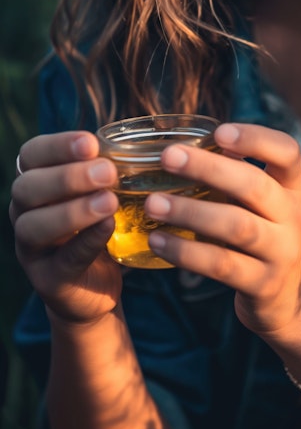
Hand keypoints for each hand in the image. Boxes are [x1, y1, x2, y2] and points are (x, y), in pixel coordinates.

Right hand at [10, 132, 121, 324]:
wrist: (94, 288)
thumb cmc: (99, 226)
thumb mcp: (100, 193)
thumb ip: (109, 169)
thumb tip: (148, 140)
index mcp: (35, 183)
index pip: (31, 155)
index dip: (57, 146)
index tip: (91, 142)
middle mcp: (23, 212)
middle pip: (27, 188)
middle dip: (67, 177)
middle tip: (107, 172)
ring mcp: (31, 248)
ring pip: (34, 226)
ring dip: (73, 211)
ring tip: (109, 201)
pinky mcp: (47, 279)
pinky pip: (62, 259)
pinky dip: (87, 241)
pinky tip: (109, 227)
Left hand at [146, 123, 300, 335]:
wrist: (286, 299)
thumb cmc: (260, 235)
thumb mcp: (261, 203)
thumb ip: (234, 175)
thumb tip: (179, 145)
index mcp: (291, 186)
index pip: (287, 151)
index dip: (256, 138)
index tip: (219, 131)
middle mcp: (293, 215)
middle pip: (254, 185)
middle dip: (210, 169)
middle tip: (169, 156)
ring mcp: (282, 251)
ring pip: (236, 226)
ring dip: (191, 211)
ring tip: (153, 203)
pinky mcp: (263, 283)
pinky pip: (221, 265)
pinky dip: (186, 252)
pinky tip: (158, 241)